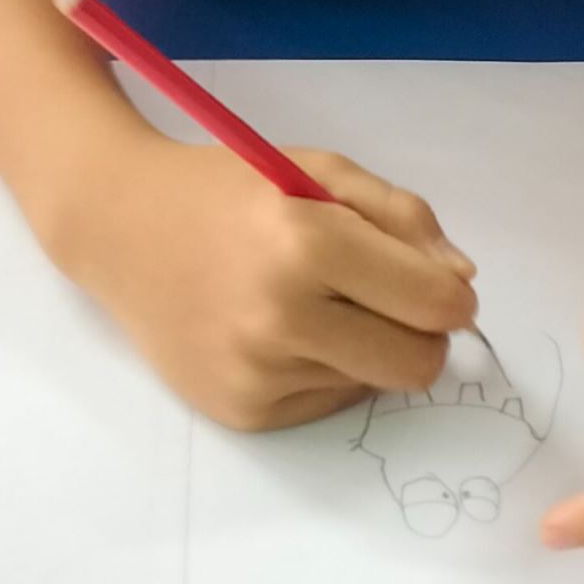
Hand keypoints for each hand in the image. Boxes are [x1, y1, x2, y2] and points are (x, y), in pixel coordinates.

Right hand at [55, 137, 476, 432]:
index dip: (452, 295)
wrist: (122, 228)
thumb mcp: (321, 173)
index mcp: (308, 241)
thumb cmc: (230, 191)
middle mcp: (280, 316)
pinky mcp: (240, 410)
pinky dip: (319, 372)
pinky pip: (325, 404)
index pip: (436, 303)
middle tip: (388, 304)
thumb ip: (403, 218)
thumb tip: (461, 282)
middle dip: (421, 335)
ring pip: (372, 383)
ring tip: (306, 305)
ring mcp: (256, 371)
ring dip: (360, 348)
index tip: (437, 284)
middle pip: (419, 364)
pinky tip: (276, 335)